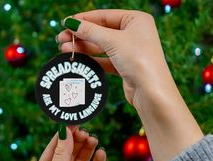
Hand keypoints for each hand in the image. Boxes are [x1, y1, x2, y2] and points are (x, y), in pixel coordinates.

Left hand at [31, 126, 105, 160]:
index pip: (55, 147)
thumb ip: (62, 154)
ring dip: (88, 148)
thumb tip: (65, 131)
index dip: (65, 133)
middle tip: (86, 132)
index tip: (74, 121)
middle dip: (78, 140)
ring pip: (83, 159)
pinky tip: (101, 153)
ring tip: (94, 140)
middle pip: (70, 151)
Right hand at [57, 10, 203, 160]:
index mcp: (136, 20)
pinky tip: (78, 59)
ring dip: (84, 48)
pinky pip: (105, 59)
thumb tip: (71, 23)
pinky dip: (92, 59)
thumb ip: (91, 31)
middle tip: (61, 39)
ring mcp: (130, 51)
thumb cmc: (139, 60)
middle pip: (101, 31)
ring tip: (64, 49)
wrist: (151, 92)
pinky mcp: (125, 66)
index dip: (84, 19)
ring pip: (102, 46)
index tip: (65, 23)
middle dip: (81, 35)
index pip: (104, 16)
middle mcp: (134, 34)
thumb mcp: (113, 41)